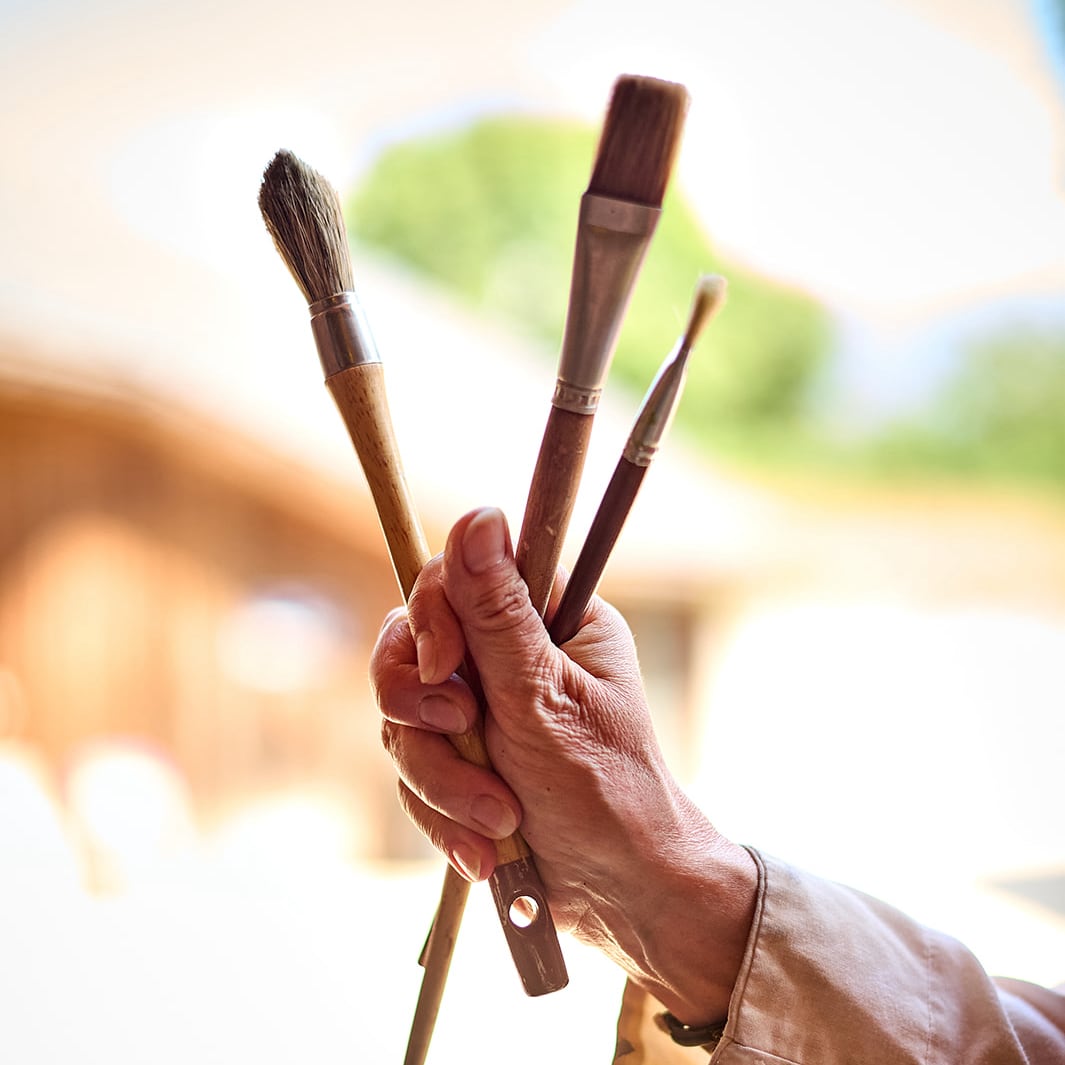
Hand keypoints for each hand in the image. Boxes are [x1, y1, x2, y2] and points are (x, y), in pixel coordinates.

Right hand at [371, 507, 756, 1024]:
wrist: (619, 893)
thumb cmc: (604, 790)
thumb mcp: (543, 697)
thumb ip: (498, 613)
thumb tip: (478, 514)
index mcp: (549, 616)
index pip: (456, 577)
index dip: (434, 619)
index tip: (446, 670)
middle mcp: (511, 653)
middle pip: (412, 647)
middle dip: (429, 713)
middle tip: (467, 737)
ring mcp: (481, 707)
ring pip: (404, 716)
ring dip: (442, 778)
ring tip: (496, 818)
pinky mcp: (461, 758)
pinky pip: (411, 767)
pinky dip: (441, 811)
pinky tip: (484, 848)